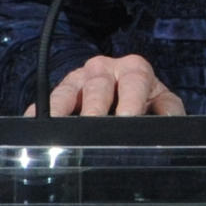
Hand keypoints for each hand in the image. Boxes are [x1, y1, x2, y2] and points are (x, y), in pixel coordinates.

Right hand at [24, 54, 185, 116]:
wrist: (122, 96)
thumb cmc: (145, 103)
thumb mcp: (162, 104)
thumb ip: (168, 112)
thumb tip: (170, 127)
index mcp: (135, 70)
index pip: (134, 81)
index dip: (131, 101)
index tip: (128, 119)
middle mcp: (105, 70)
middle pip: (98, 87)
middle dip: (95, 109)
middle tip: (93, 128)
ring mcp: (79, 80)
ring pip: (68, 94)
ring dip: (64, 114)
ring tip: (60, 135)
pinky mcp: (59, 94)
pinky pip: (46, 103)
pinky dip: (40, 116)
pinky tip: (35, 131)